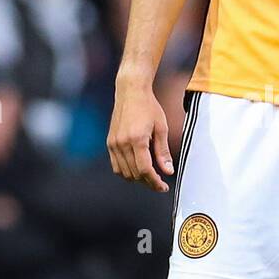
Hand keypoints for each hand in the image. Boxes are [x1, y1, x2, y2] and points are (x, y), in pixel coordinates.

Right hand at [107, 74, 173, 190]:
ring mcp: (114, 143)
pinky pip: (116, 165)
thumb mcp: (161, 128)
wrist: (131, 91)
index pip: (145, 170)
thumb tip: (168, 171)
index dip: (154, 182)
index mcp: (137, 139)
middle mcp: (122, 143)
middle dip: (148, 181)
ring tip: (149, 176)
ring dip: (137, 178)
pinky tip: (136, 169)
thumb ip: (163, 151)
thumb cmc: (149, 106)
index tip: (163, 186)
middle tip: (159, 182)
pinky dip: (126, 171)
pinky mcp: (110, 142)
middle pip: (134, 174)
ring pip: (124, 172)